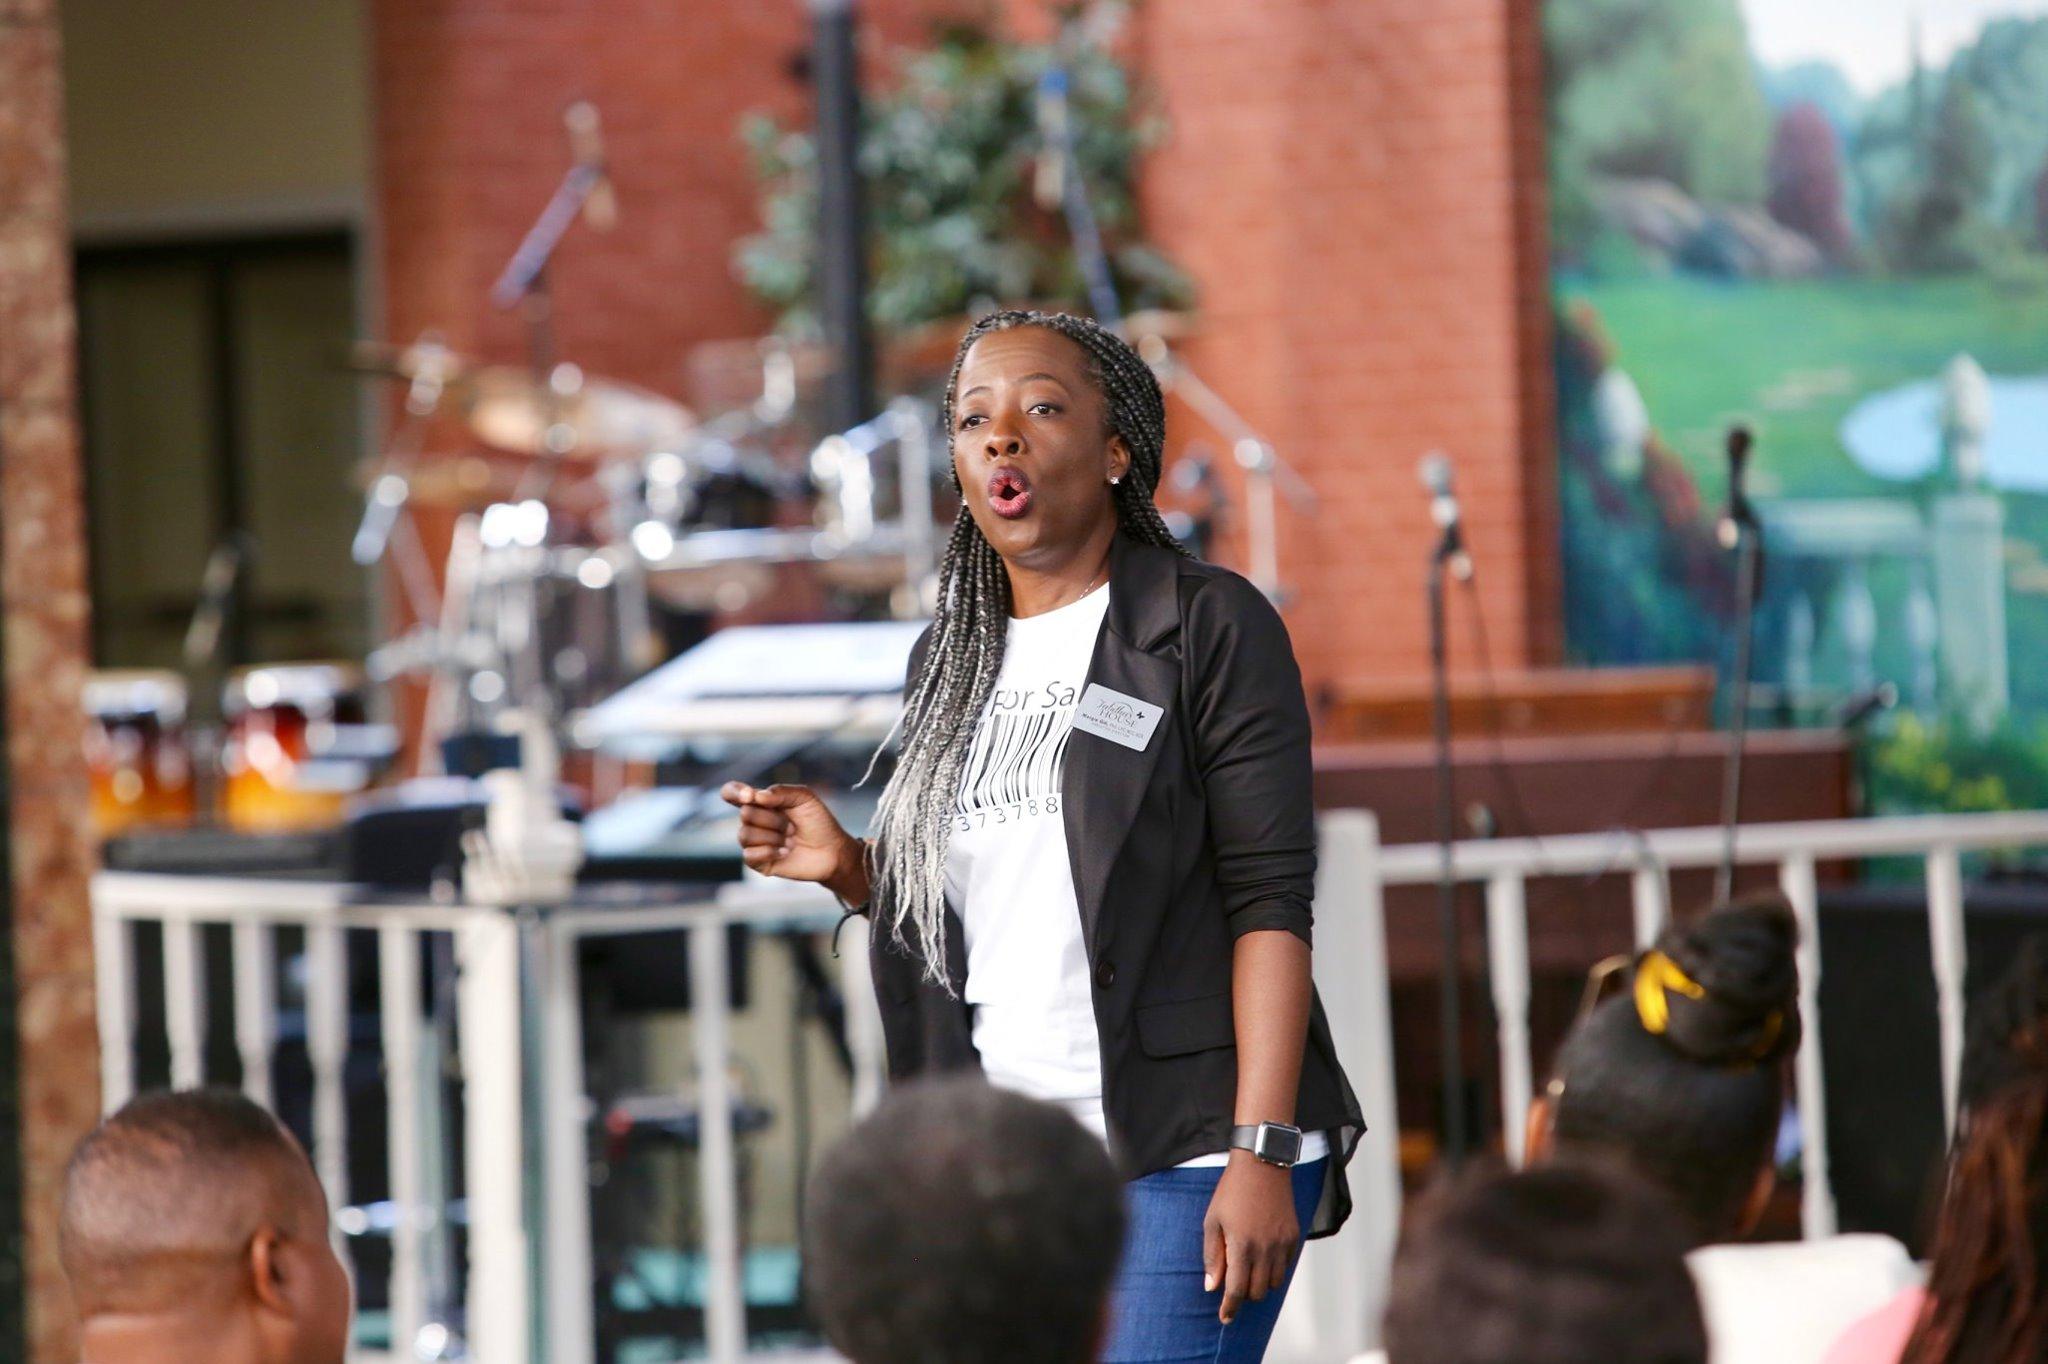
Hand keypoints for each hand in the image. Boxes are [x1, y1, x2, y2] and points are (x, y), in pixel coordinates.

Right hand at [720, 782, 865, 900]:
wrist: (832, 851)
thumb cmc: (818, 822)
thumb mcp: (805, 798)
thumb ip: (781, 791)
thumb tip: (756, 796)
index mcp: (761, 802)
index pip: (732, 793)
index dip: (735, 792)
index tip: (750, 796)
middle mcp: (754, 821)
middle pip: (745, 813)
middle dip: (772, 818)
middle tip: (791, 825)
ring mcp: (755, 842)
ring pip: (745, 834)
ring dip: (773, 836)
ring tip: (789, 839)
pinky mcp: (759, 862)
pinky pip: (748, 855)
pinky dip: (769, 852)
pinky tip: (785, 852)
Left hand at [1202, 1152, 1298, 1324]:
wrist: (1262, 1165)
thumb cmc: (1231, 1191)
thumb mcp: (1212, 1220)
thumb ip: (1212, 1256)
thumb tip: (1212, 1286)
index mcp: (1241, 1246)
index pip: (1237, 1290)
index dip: (1230, 1308)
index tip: (1225, 1318)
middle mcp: (1265, 1249)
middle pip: (1257, 1292)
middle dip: (1244, 1295)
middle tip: (1234, 1284)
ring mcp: (1282, 1244)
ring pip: (1273, 1283)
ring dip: (1260, 1283)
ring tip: (1248, 1268)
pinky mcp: (1293, 1236)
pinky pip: (1286, 1266)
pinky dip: (1274, 1269)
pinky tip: (1263, 1256)